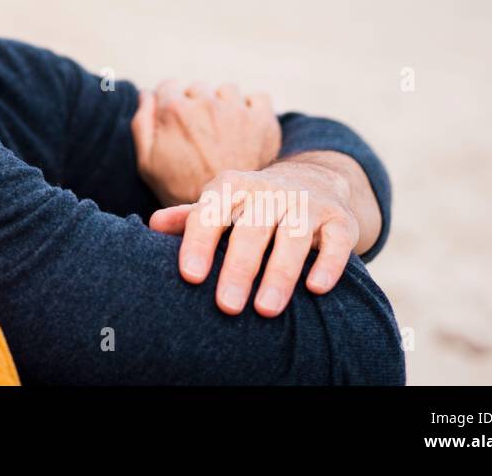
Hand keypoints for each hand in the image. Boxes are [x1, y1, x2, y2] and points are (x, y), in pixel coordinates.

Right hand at [132, 80, 280, 205]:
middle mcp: (206, 103)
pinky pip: (258, 97)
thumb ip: (142, 123)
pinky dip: (252, 107)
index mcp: (174, 110)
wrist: (225, 215)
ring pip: (226, 90)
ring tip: (222, 130)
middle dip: (195, 104)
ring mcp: (236, 110)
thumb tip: (146, 94)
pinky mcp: (262, 120)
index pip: (168, 86)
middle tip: (199, 133)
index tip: (176, 122)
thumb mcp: (147, 162)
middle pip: (197, 88)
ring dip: (223, 103)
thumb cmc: (180, 190)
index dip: (169, 104)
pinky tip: (245, 126)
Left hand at [148, 160, 359, 317]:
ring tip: (266, 310)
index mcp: (232, 187)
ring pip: (293, 236)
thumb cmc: (250, 206)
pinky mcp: (340, 219)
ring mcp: (306, 203)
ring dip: (280, 273)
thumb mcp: (220, 206)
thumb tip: (152, 226)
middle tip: (226, 306)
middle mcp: (269, 191)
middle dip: (239, 268)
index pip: (210, 213)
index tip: (190, 276)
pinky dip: (328, 263)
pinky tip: (316, 288)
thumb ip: (189, 219)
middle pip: (251, 229)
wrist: (311, 180)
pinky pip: (337, 241)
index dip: (199, 242)